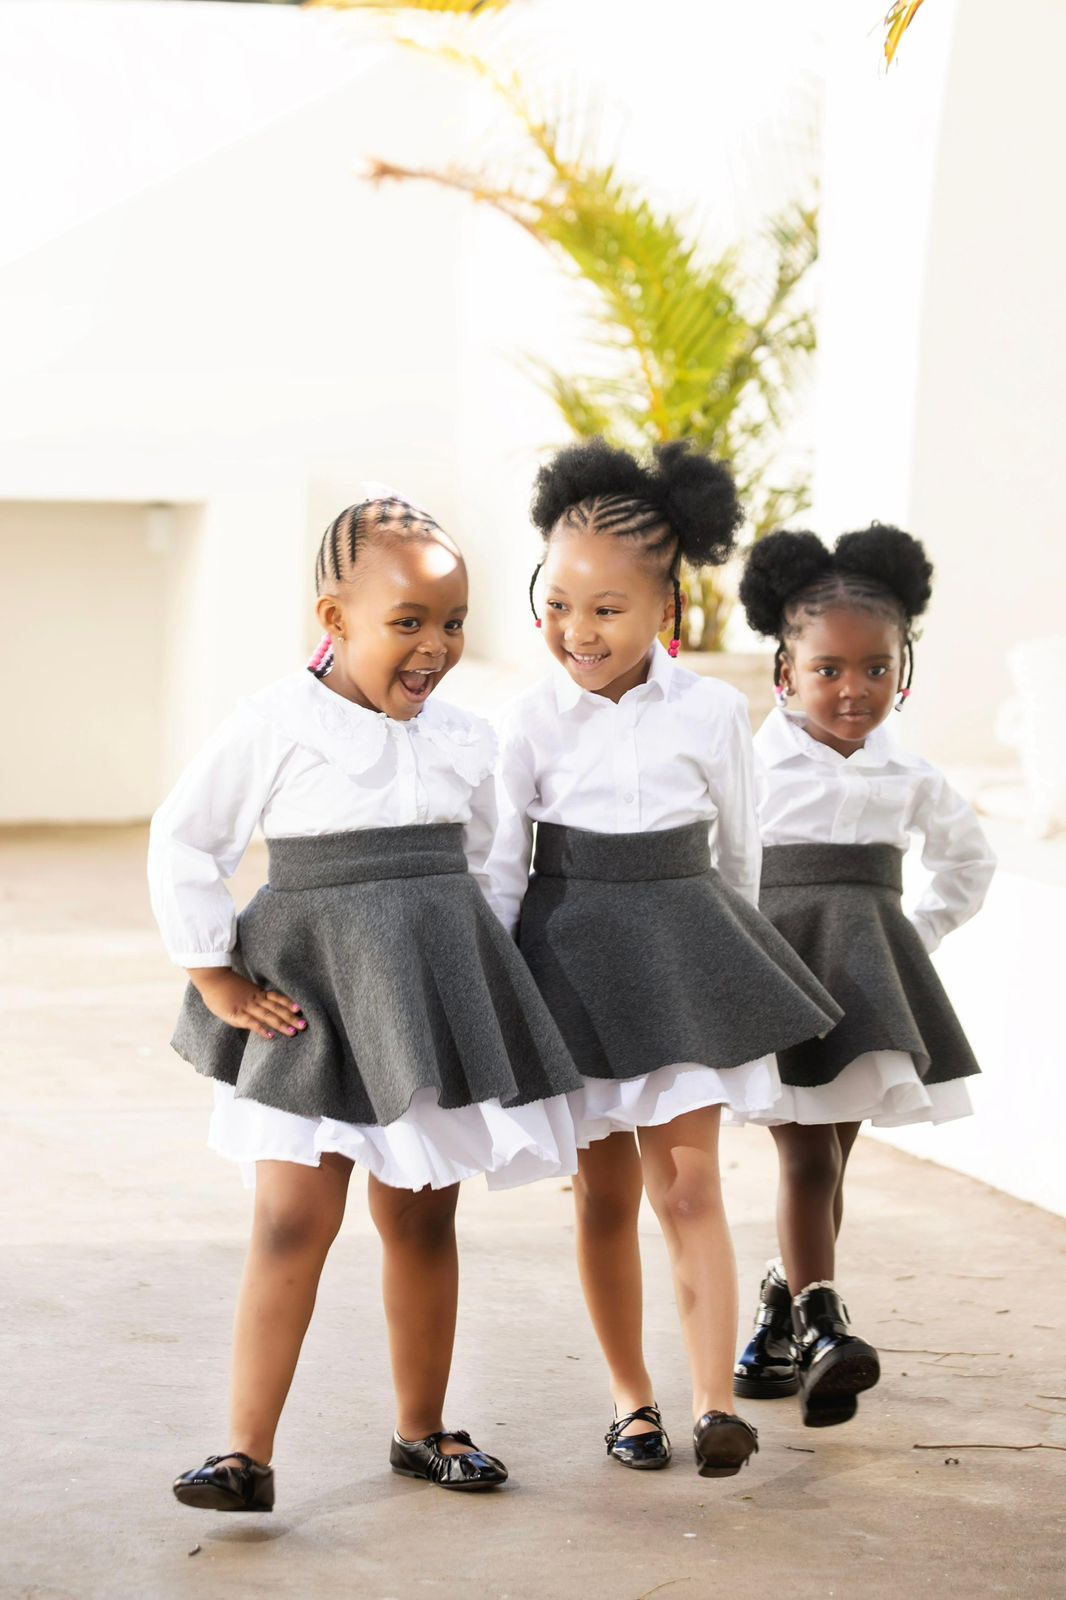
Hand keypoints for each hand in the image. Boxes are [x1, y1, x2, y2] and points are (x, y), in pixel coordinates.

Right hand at [188, 968, 307, 1041]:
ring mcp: (247, 1006)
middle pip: (277, 1009)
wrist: (212, 978)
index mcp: (258, 993)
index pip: (277, 998)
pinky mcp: (236, 1014)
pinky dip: (262, 1029)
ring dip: (281, 1025)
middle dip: (291, 1018)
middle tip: (304, 1025)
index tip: (301, 1010)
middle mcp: (256, 999)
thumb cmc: (225, 984)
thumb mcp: (243, 989)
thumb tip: (262, 1005)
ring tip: (294, 1032)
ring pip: (268, 1016)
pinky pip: (252, 1022)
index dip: (289, 1004)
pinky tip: (271, 1036)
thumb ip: (253, 996)